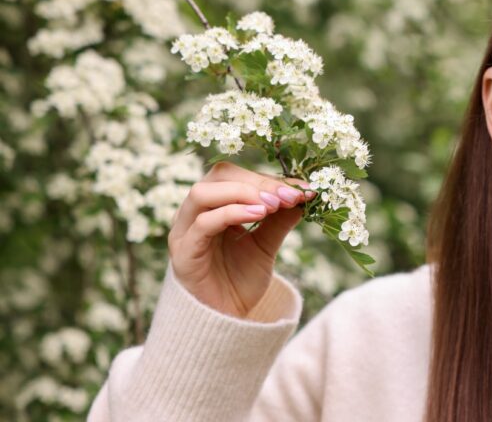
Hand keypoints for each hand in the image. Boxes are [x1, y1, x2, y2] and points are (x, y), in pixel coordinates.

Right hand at [168, 162, 315, 317]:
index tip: (303, 189)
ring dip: (243, 193)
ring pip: (203, 193)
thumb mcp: (267, 244)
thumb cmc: (240, 280)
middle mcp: (194, 213)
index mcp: (213, 205)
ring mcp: (184, 231)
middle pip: (219, 176)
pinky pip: (203, 223)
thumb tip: (303, 194)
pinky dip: (232, 213)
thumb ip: (280, 219)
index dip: (270, 178)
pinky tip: (259, 215)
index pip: (237, 175)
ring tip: (274, 205)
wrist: (225, 321)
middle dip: (258, 182)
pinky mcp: (183, 252)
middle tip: (288, 195)